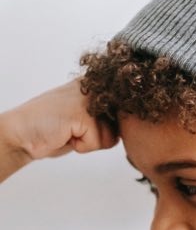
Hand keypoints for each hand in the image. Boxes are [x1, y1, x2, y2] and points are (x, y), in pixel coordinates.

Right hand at [1, 77, 119, 160]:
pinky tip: (65, 134)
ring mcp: (90, 98)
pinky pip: (97, 143)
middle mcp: (97, 86)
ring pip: (111, 136)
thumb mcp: (88, 117)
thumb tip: (138, 121)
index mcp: (99, 83)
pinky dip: (81, 146)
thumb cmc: (56, 128)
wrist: (22, 133)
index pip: (128, 107)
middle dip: (101, 134)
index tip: (94, 123)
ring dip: (90, 141)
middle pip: (122, 125)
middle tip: (77, 128)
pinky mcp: (83, 114)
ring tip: (70, 130)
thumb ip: (111, 115)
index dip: (117, 122)